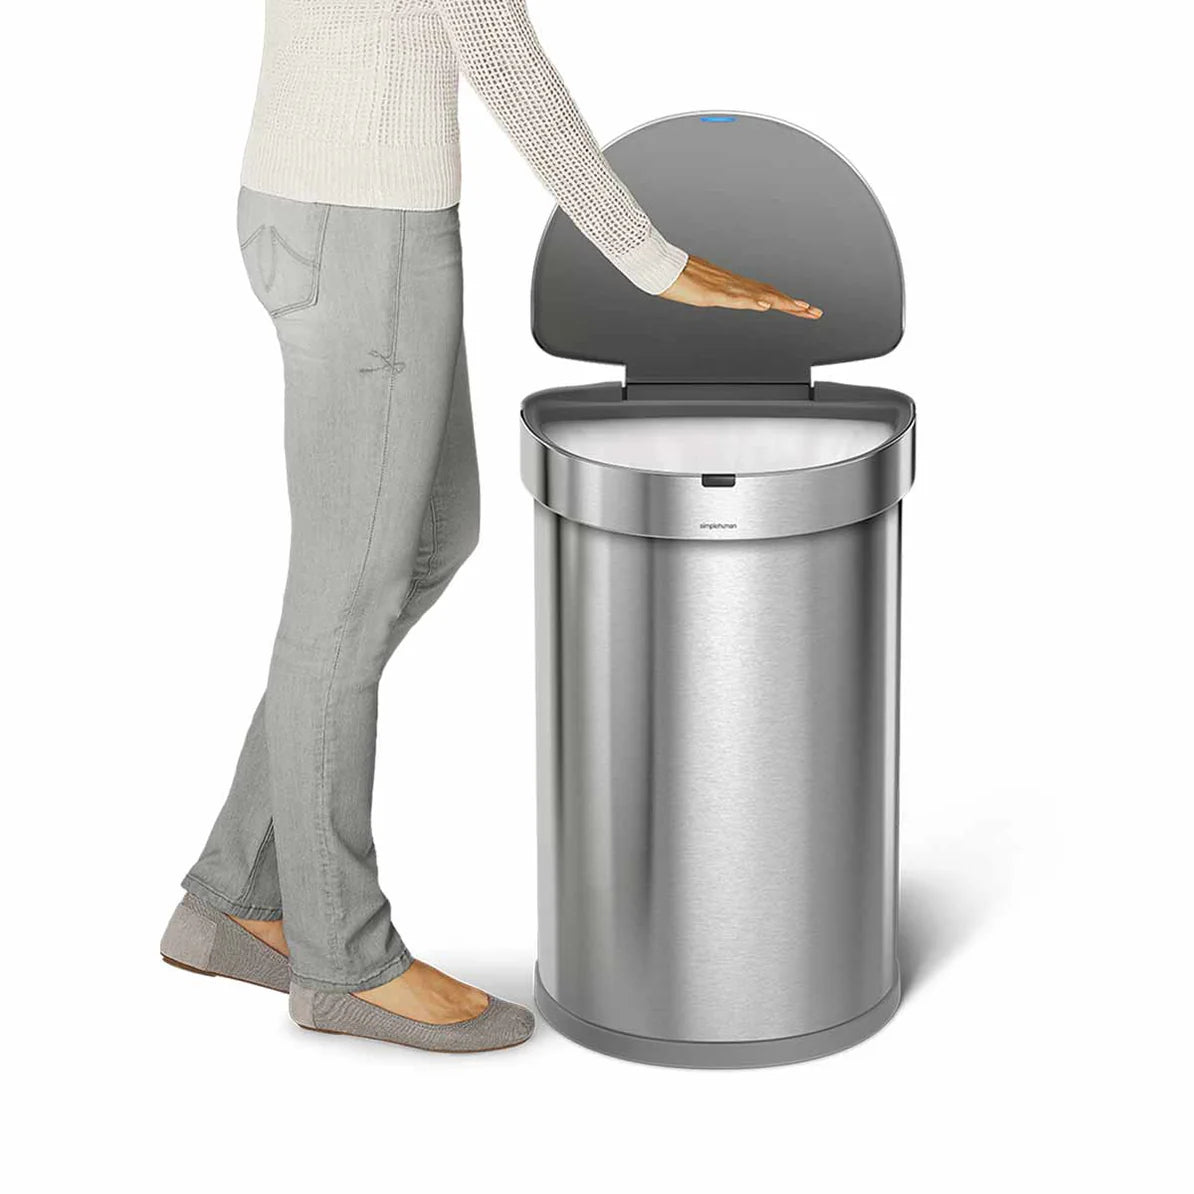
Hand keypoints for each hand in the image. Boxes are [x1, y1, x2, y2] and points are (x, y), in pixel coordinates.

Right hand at [660, 255, 821, 318]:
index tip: (804, 308)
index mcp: (732, 284)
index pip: (765, 293)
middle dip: (793, 304)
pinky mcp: (710, 294)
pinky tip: (764, 306)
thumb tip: (722, 296)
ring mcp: (723, 288)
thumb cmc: (675, 275)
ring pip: (757, 296)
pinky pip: (734, 299)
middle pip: (769, 294)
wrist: (659, 264)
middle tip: (815, 312)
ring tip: (800, 308)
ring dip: (780, 302)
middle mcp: (733, 283)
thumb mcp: (701, 289)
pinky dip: (751, 303)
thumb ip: (714, 293)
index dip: (786, 300)